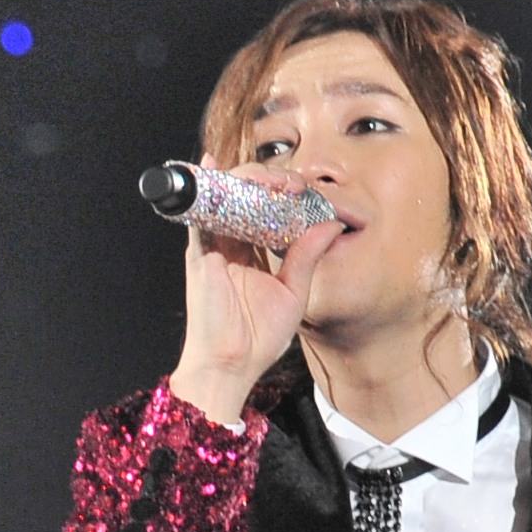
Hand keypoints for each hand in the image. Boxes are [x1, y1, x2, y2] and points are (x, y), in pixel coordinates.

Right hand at [169, 168, 338, 426]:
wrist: (230, 366)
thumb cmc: (258, 338)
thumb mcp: (294, 291)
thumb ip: (307, 256)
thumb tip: (331, 223)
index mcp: (250, 253)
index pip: (263, 211)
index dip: (283, 194)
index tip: (306, 193)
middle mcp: (228, 245)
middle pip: (243, 197)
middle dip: (269, 181)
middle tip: (293, 184)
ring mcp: (211, 247)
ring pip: (224, 197)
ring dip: (248, 180)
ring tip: (274, 179)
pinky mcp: (200, 253)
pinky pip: (201, 213)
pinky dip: (208, 188)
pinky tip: (215, 166)